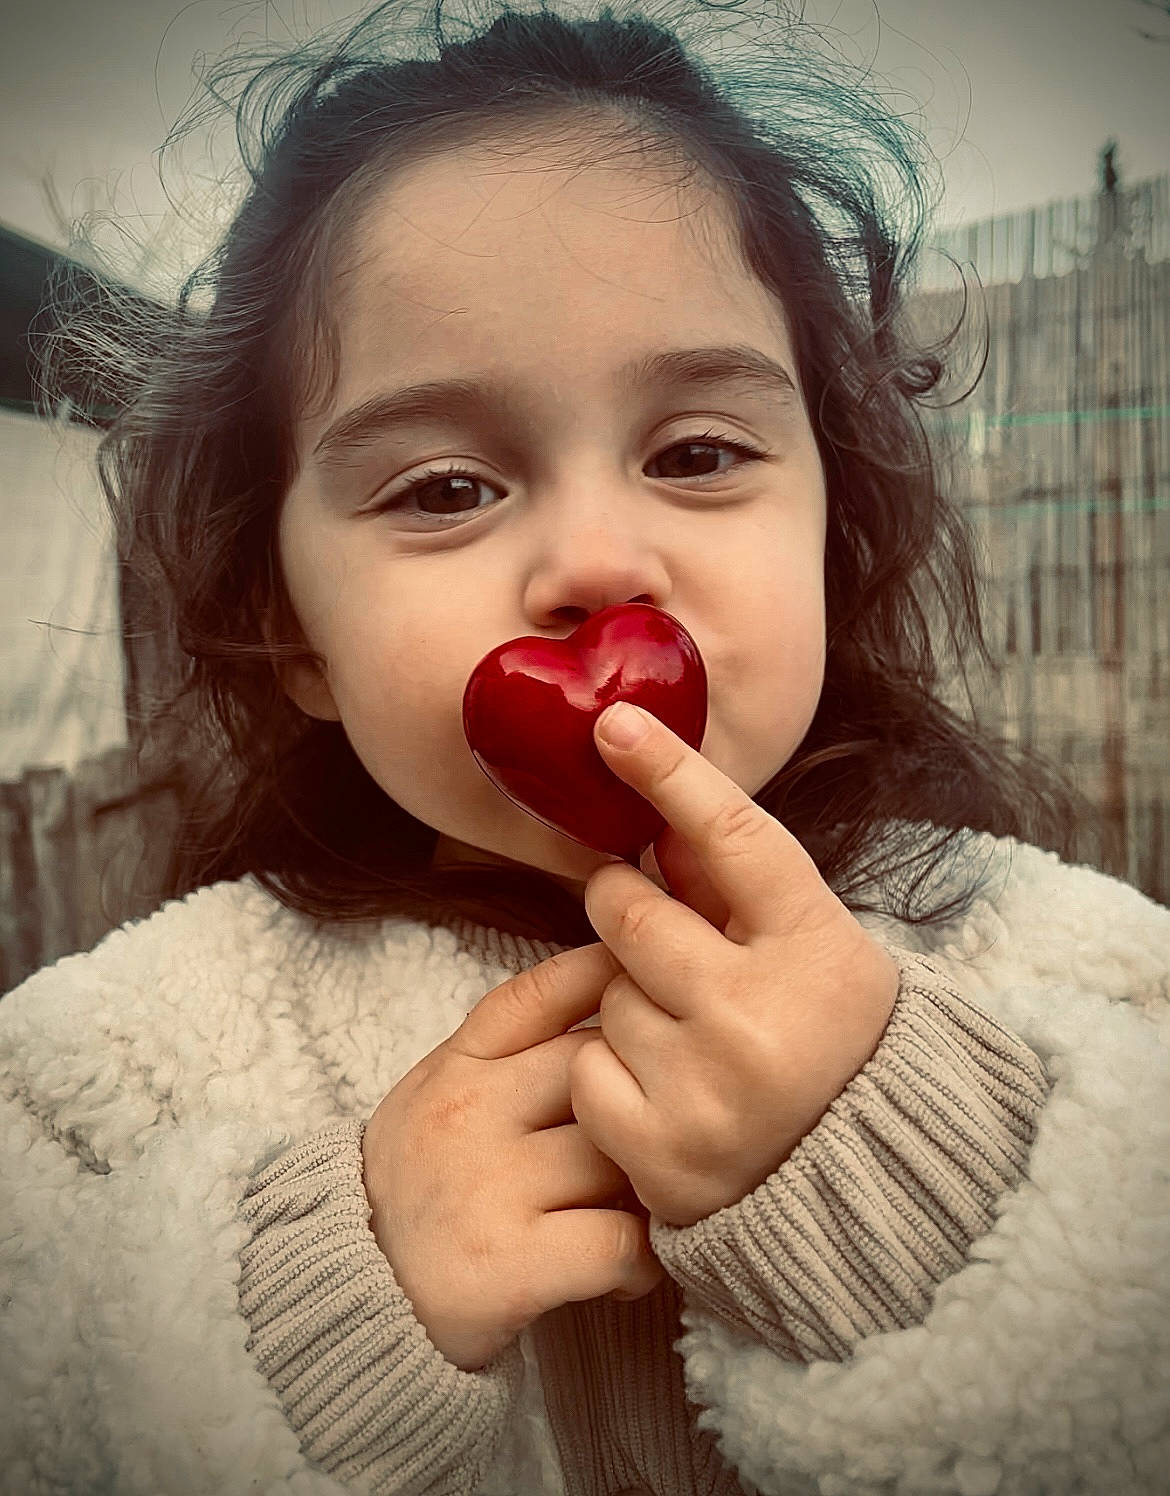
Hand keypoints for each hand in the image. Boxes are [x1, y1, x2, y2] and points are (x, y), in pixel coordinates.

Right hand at [362, 941, 665, 1369]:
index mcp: (454, 1069)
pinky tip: (625, 1270)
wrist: (350, 1299)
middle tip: (666, 1134)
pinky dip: (642, 1262)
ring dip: (651, 1187)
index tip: (650, 981)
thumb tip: (607, 1002)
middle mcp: (469, 1114)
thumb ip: (505, 1053)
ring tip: (644, 1213)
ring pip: (621, 1156)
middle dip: (647, 1099)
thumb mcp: (436, 1098)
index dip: (602, 976)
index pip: (537, 997)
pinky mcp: (510, 1265)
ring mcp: (490, 1186)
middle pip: (600, 1072)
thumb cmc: (416, 1192)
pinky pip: (622, 1242)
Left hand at [570, 701, 899, 1229]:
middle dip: (626, 910)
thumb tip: (653, 816)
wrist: (861, 1185)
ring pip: (605, 994)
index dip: (673, 774)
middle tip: (660, 939)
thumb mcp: (810, 951)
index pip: (735, 838)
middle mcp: (761, 1017)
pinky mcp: (660, 1152)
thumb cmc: (827, 1040)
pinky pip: (585, 1069)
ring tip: (692, 1045)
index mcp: (816, 952)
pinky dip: (611, 1076)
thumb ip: (735, 887)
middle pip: (630, 913)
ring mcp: (708, 1091)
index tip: (615, 725)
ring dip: (630, 1004)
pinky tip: (669, 1095)